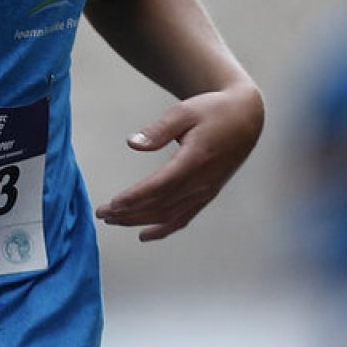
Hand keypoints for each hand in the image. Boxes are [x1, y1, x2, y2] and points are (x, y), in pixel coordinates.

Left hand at [95, 82, 263, 240]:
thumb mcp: (184, 111)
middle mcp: (203, 181)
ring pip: (170, 215)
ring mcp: (207, 191)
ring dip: (140, 221)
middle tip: (101, 214)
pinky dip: (164, 229)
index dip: (136, 198)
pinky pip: (184, 218)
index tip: (112, 204)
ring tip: (113, 221)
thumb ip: (158, 130)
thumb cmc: (212, 111)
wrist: (245, 118)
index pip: (161, 186)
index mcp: (196, 159)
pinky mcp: (208, 194)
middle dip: (129, 213)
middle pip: (161, 205)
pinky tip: (144, 235)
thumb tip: (132, 144)